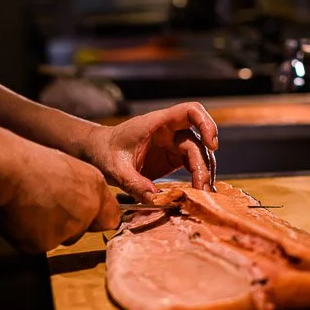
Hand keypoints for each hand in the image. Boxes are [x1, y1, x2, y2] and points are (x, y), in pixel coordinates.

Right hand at [0, 144, 120, 253]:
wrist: (8, 171)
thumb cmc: (29, 162)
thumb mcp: (66, 167)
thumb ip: (81, 188)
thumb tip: (81, 203)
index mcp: (95, 187)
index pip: (110, 218)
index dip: (95, 218)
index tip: (84, 216)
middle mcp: (87, 211)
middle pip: (81, 230)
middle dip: (67, 224)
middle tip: (44, 204)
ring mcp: (66, 231)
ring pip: (59, 239)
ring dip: (47, 230)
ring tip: (29, 206)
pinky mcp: (43, 244)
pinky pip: (36, 245)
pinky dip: (26, 235)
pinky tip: (19, 216)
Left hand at [81, 102, 218, 201]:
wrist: (98, 152)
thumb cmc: (104, 152)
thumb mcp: (115, 169)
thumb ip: (133, 183)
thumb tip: (154, 198)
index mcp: (156, 123)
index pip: (190, 111)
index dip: (206, 123)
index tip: (212, 144)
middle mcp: (169, 131)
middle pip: (198, 141)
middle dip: (204, 164)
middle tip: (202, 188)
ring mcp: (172, 144)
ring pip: (199, 154)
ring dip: (204, 173)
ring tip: (202, 194)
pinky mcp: (172, 158)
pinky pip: (192, 165)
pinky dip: (197, 178)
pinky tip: (197, 193)